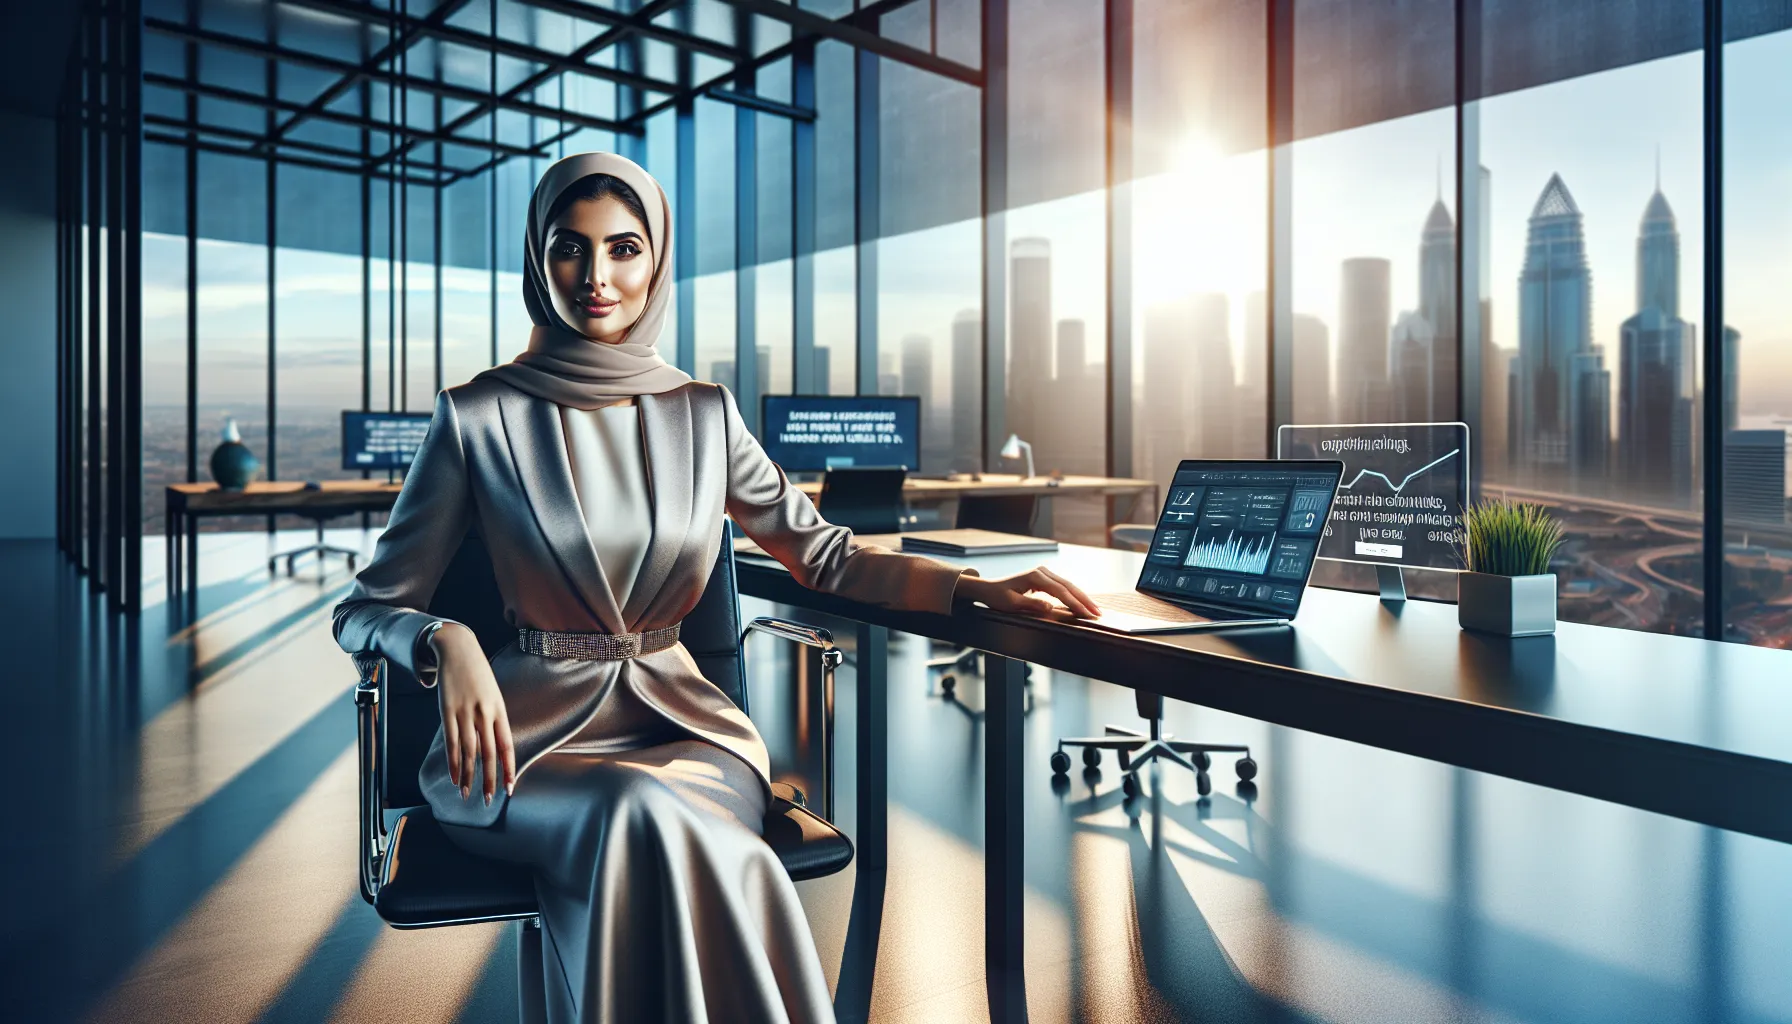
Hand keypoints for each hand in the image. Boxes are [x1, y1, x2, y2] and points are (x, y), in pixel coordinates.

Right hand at [431, 623, 515, 803]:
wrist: (458, 649)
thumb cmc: (477, 675)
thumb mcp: (493, 695)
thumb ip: (493, 720)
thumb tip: (493, 747)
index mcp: (499, 710)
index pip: (507, 745)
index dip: (508, 768)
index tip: (510, 788)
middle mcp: (484, 713)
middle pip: (488, 753)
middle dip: (489, 779)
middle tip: (487, 800)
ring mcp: (465, 712)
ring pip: (469, 752)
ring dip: (468, 776)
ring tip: (468, 794)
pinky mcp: (447, 711)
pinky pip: (451, 742)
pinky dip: (453, 762)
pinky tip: (455, 777)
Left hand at [956, 567, 1099, 619]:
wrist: (988, 588)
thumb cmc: (998, 597)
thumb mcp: (1012, 604)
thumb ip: (1032, 604)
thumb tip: (1051, 607)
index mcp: (1035, 577)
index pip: (1060, 591)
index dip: (1075, 603)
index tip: (1086, 613)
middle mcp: (1042, 572)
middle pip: (1068, 586)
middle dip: (1084, 600)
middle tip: (1098, 613)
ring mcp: (1044, 573)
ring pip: (1068, 585)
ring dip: (1082, 597)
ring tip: (1095, 610)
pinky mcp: (1044, 578)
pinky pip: (1063, 586)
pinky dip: (1074, 595)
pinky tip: (1082, 603)